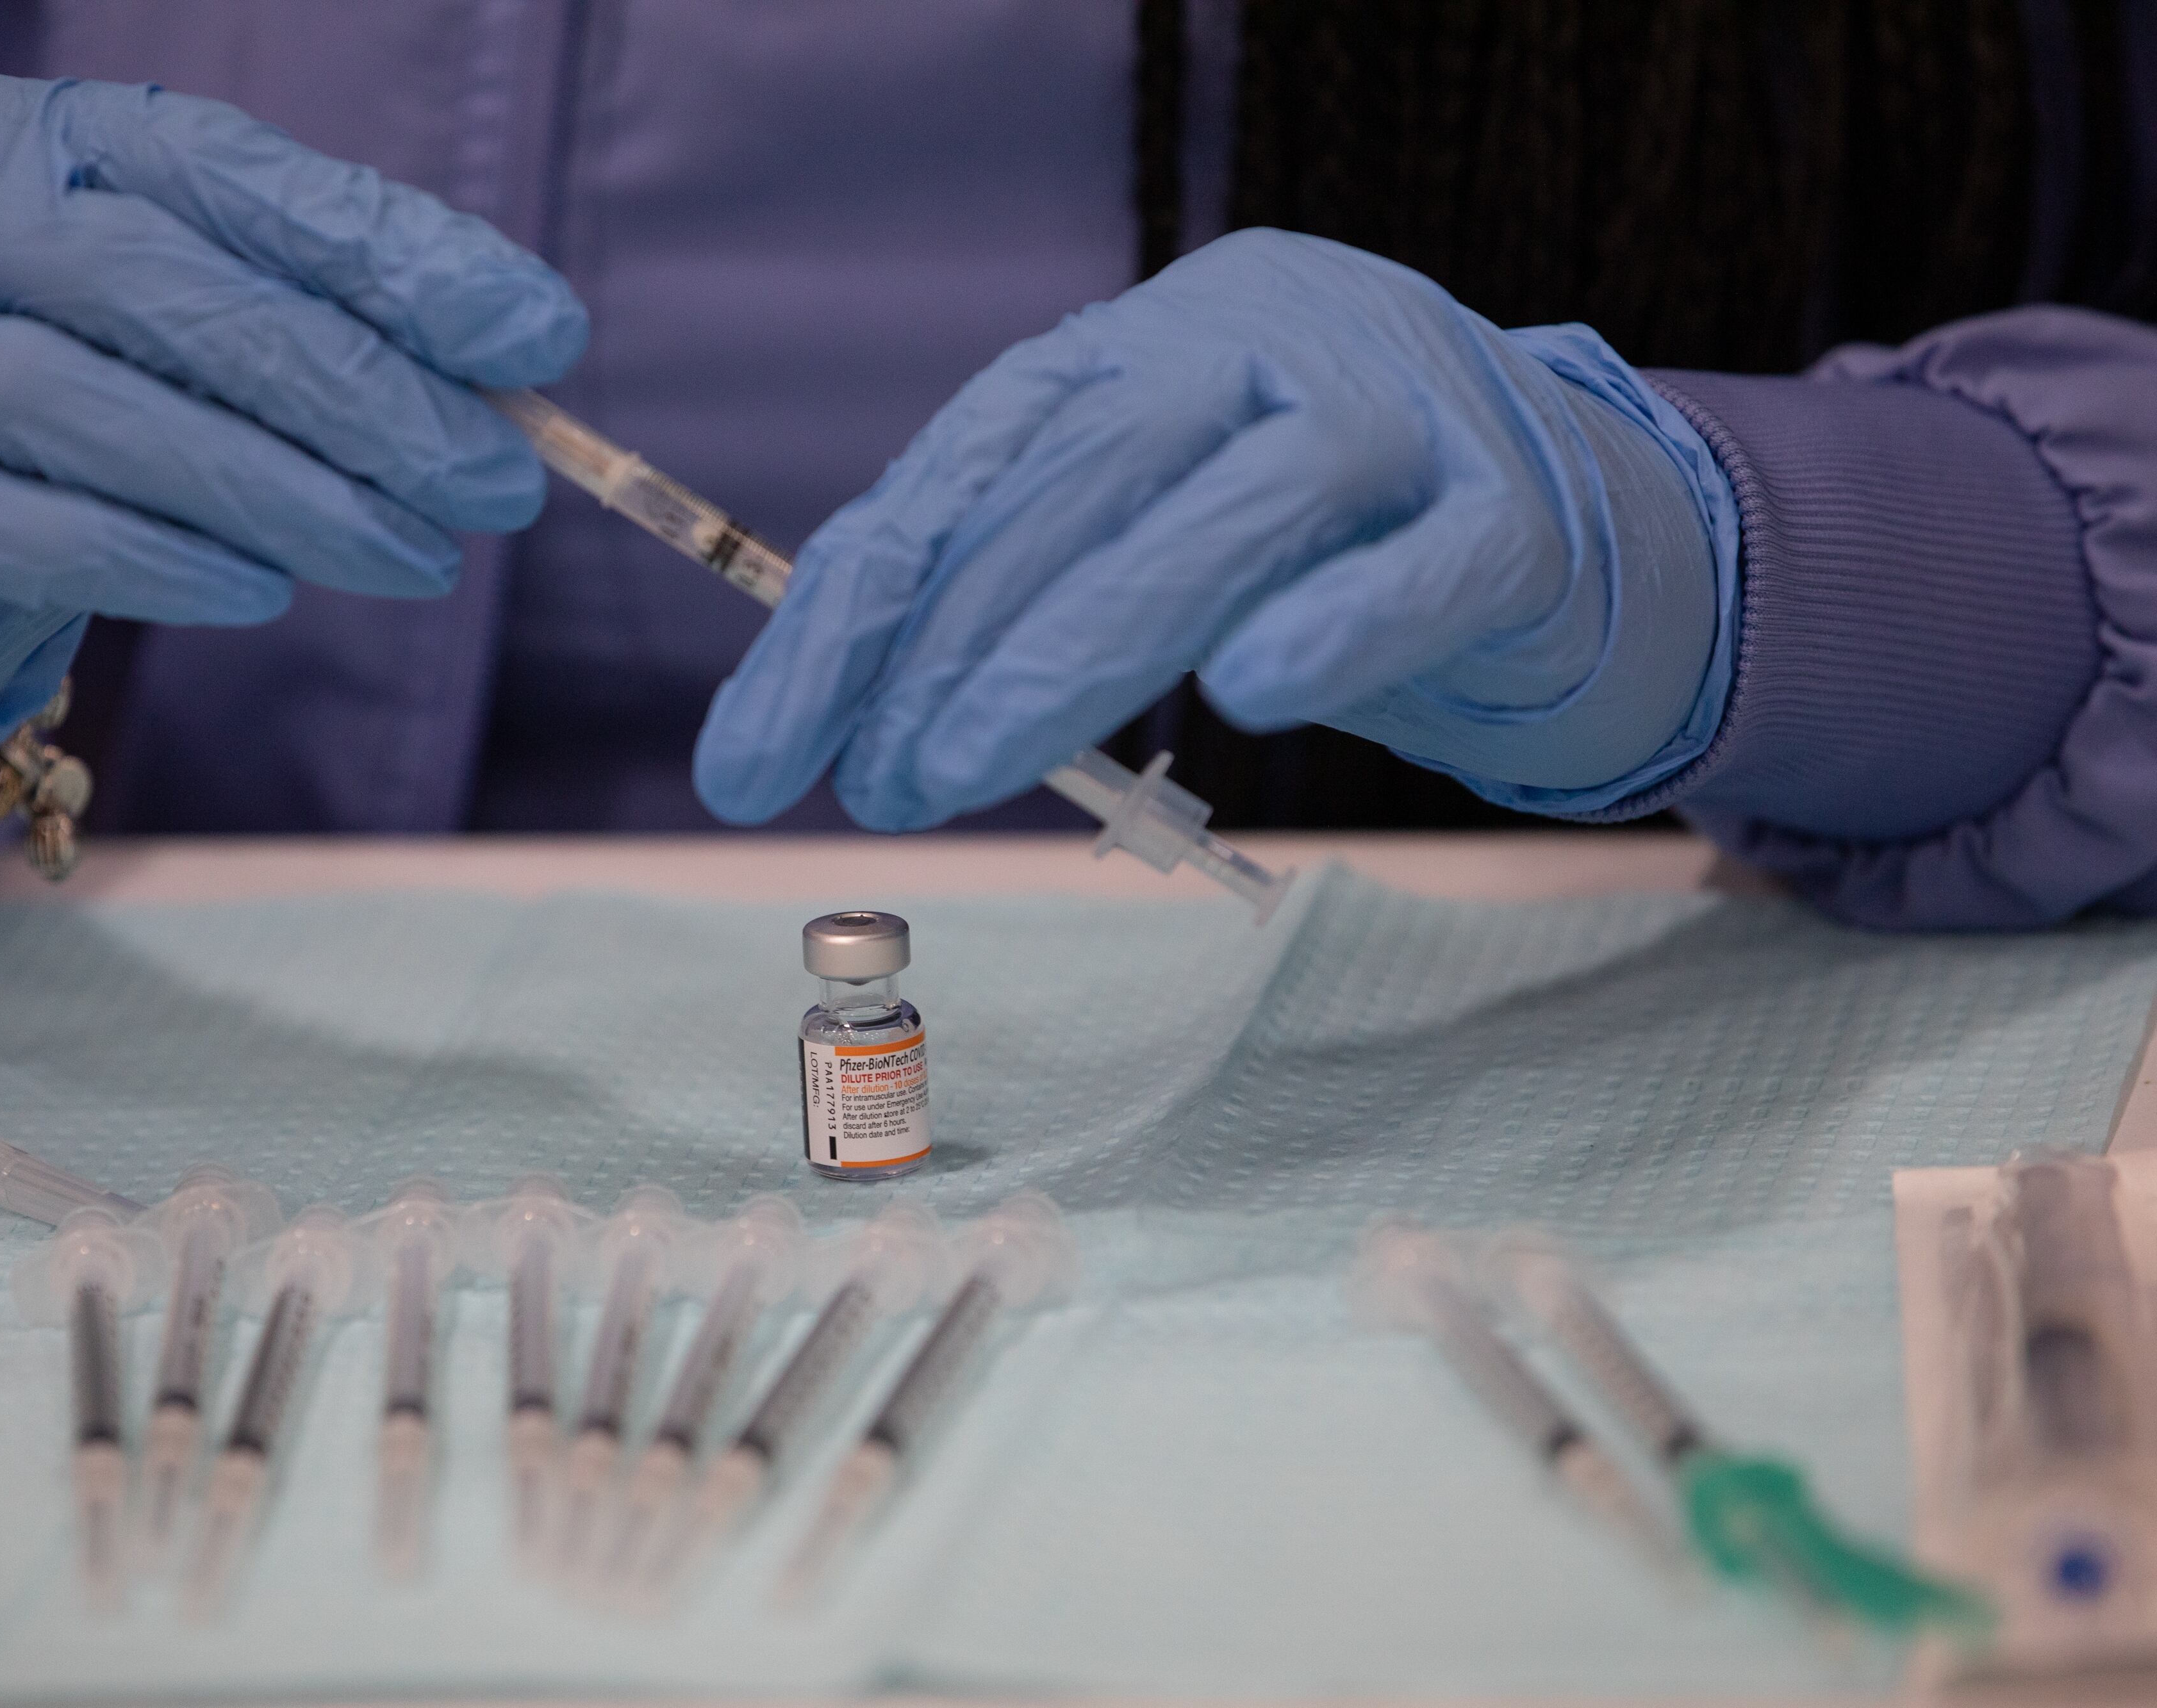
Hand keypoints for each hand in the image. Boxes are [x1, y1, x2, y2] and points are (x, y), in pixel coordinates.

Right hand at [0, 75, 584, 761]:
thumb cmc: (38, 394)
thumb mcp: (154, 320)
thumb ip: (296, 313)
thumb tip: (508, 372)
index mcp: (25, 137)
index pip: (233, 177)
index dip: (396, 255)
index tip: (540, 333)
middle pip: (175, 295)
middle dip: (366, 395)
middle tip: (498, 479)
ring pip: (99, 416)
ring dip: (287, 496)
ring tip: (418, 556)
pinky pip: (18, 529)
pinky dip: (156, 562)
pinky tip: (266, 593)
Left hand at [693, 230, 1729, 829]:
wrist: (1581, 523)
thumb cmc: (1324, 549)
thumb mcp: (1155, 529)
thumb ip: (1031, 580)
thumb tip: (858, 707)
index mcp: (1146, 348)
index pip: (962, 471)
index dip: (842, 615)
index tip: (753, 757)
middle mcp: (1257, 348)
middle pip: (1076, 481)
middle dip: (942, 642)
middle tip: (868, 785)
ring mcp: (1396, 416)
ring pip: (1225, 516)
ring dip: (1074, 649)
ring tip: (957, 773)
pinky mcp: (1518, 517)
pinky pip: (1421, 567)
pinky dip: (1338, 622)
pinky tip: (1254, 695)